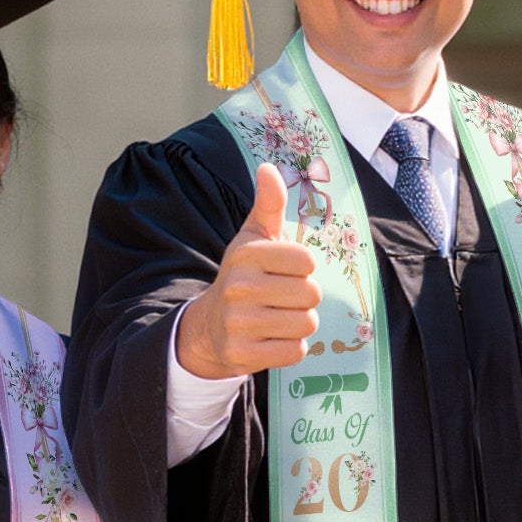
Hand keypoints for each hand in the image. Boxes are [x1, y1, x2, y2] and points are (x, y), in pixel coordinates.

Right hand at [174, 163, 322, 378]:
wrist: (210, 326)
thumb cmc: (244, 276)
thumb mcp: (253, 238)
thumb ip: (269, 204)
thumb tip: (269, 167)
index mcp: (246, 254)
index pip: (306, 260)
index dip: (302, 268)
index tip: (283, 270)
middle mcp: (239, 287)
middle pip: (310, 294)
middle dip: (304, 298)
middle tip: (282, 298)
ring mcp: (239, 323)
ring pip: (306, 323)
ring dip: (299, 323)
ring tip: (278, 317)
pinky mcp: (243, 354)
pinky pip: (295, 351)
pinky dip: (291, 347)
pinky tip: (272, 338)